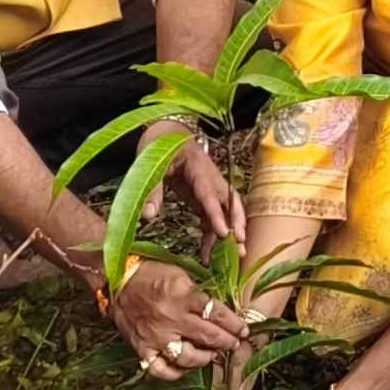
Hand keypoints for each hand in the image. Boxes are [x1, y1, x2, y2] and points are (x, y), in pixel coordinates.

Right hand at [107, 259, 248, 381]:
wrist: (118, 281)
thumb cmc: (152, 275)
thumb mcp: (181, 276)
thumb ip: (199, 296)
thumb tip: (221, 314)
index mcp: (182, 294)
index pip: (217, 313)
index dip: (235, 324)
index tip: (244, 330)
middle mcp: (170, 318)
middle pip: (208, 336)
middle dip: (227, 342)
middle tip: (235, 344)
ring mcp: (156, 336)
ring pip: (187, 357)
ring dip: (205, 358)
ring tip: (212, 355)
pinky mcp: (142, 348)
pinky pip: (161, 369)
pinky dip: (175, 373)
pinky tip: (185, 368)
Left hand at [155, 121, 241, 242]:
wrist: (166, 132)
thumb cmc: (160, 145)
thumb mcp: (151, 165)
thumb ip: (152, 190)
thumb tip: (148, 216)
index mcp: (198, 167)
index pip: (210, 193)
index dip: (218, 214)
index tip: (225, 233)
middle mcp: (210, 178)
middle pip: (230, 202)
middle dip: (237, 224)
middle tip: (241, 246)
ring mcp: (209, 187)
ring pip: (226, 211)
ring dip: (229, 232)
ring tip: (231, 256)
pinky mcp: (203, 196)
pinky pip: (213, 215)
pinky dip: (213, 233)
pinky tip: (209, 252)